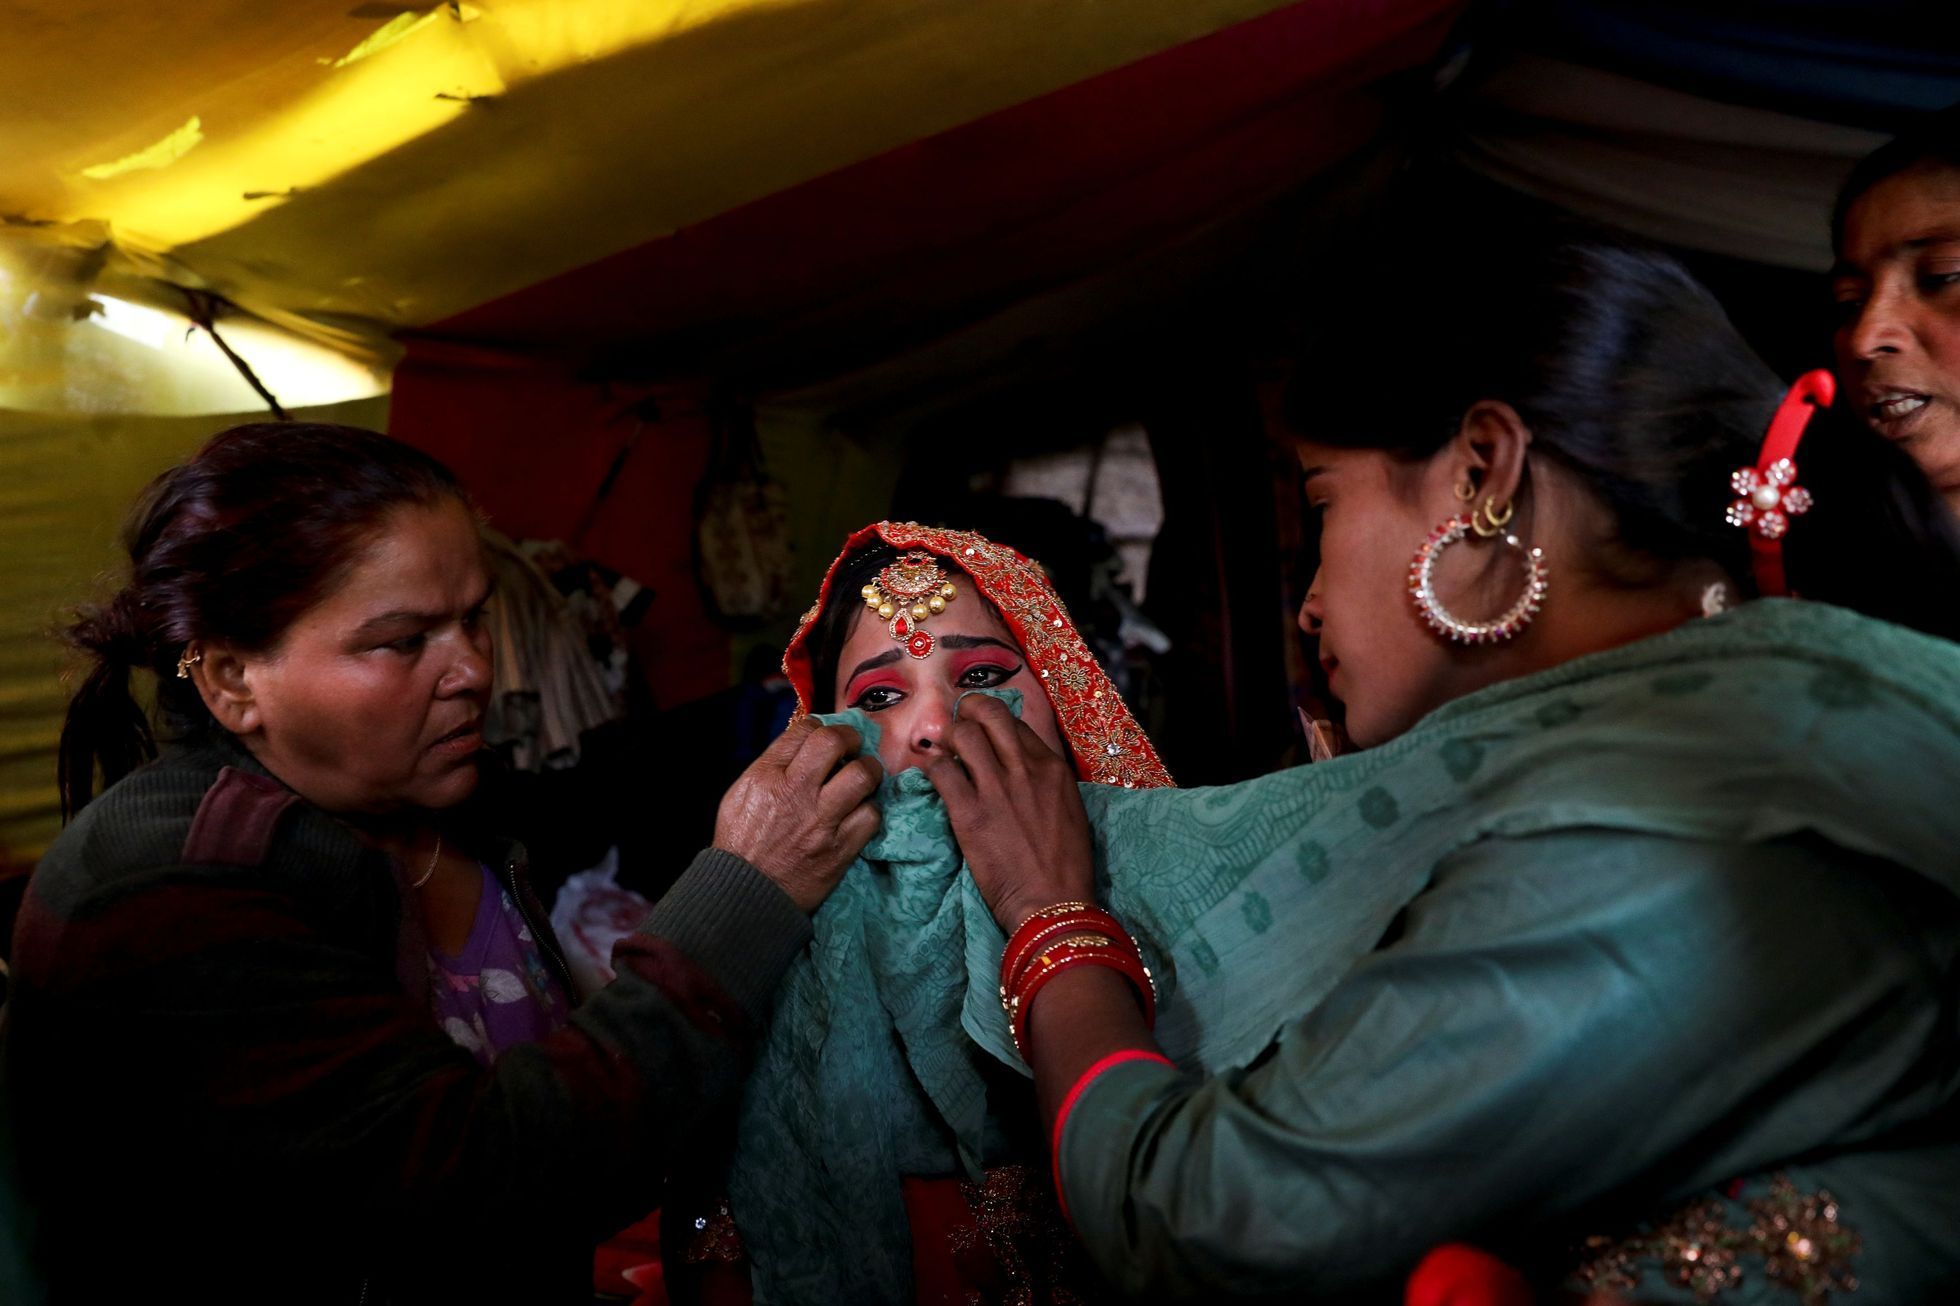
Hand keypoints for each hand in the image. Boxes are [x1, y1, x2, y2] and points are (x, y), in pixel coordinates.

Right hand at [714, 718, 881, 912]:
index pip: (804, 730)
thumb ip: (772, 767)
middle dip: (851, 738)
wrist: (745, 895)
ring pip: (862, 775)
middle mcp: (794, 792)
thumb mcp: (742, 795)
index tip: (827, 738)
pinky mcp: (840, 848)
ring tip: (864, 778)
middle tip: (853, 747)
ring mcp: (820, 821)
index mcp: (766, 776)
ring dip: (869, 772)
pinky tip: (860, 812)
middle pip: (835, 742)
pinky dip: (869, 811)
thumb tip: (804, 746)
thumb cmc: (741, 843)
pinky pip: (871, 815)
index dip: (821, 727)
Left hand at [921, 694, 1093, 929]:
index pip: (1015, 722)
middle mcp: (1025, 769)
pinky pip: (940, 771)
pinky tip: (933, 779)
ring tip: (943, 754)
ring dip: (947, 740)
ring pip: (962, 735)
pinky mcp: (969, 813)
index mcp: (1052, 768)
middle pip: (988, 714)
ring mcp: (996, 789)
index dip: (991, 721)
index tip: (980, 730)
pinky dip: (932, 769)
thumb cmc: (1066, 866)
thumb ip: (1046, 782)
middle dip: (966, 712)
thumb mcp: (1068, 810)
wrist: (1054, 904)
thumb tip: (1022, 767)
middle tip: (957, 728)